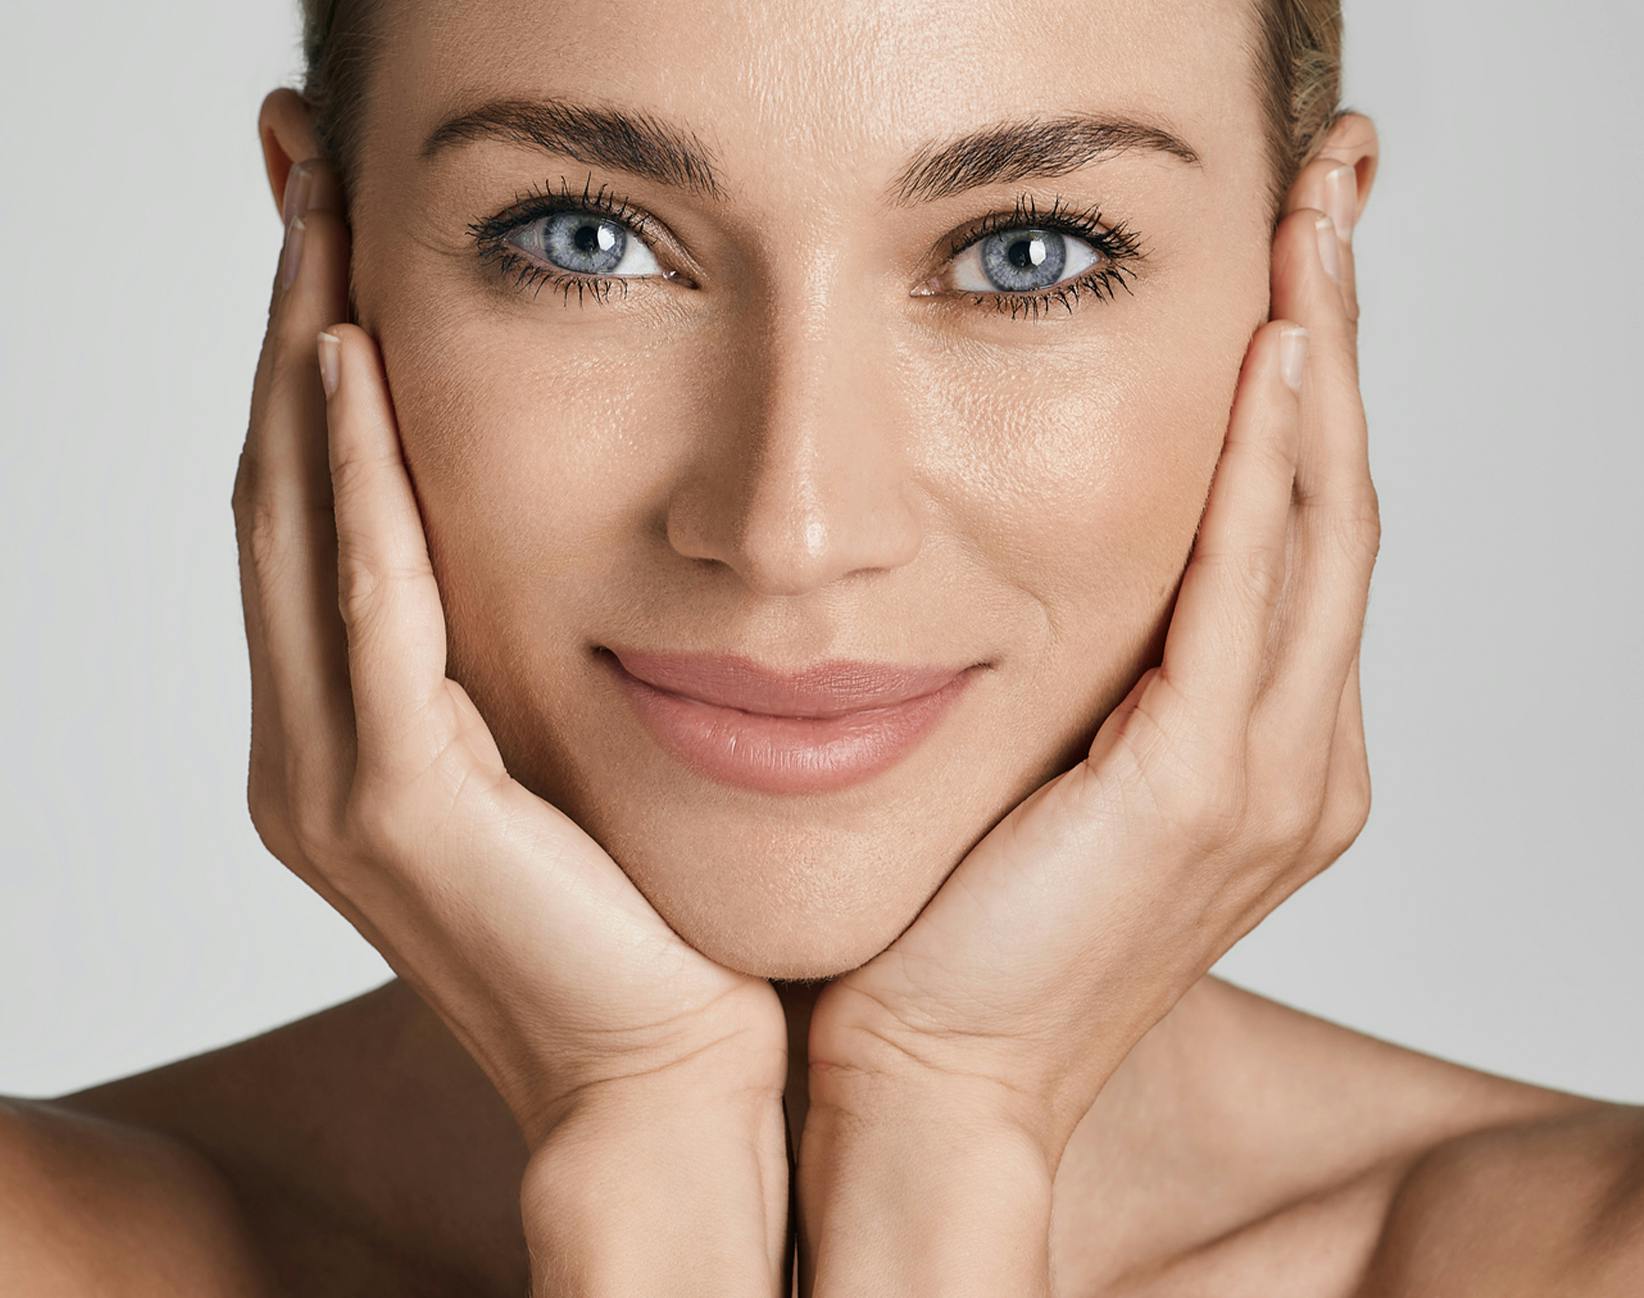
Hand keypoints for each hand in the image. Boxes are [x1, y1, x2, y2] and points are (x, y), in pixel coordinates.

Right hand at [231, 156, 788, 1291]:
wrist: (674, 1080)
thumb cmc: (654, 919)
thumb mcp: (583, 748)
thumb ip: (540, 650)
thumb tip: (594, 531)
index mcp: (363, 731)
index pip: (323, 507)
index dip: (315, 363)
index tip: (339, 233)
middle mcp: (320, 746)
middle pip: (282, 489)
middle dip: (289, 325)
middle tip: (305, 179)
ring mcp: (336, 778)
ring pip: (297, 527)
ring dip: (304, 369)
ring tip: (318, 225)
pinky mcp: (391, 805)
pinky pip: (365, 613)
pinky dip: (357, 489)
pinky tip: (361, 371)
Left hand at [798, 154, 1377, 1291]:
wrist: (931, 1073)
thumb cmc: (964, 920)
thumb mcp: (1052, 764)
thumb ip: (1102, 666)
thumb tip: (1073, 547)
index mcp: (1259, 746)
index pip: (1302, 524)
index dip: (1311, 381)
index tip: (1295, 255)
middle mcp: (1298, 753)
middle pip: (1338, 498)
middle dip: (1340, 331)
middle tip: (1332, 187)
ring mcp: (1270, 778)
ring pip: (1319, 526)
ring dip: (1319, 365)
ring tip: (1313, 223)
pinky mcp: (1203, 795)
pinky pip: (1248, 596)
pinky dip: (1264, 471)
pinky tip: (1264, 359)